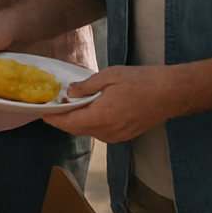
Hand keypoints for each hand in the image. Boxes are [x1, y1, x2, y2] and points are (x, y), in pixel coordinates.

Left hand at [46, 65, 181, 142]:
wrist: (170, 94)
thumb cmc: (141, 81)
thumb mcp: (109, 76)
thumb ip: (86, 86)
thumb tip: (70, 92)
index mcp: (102, 116)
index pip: (69, 123)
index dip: (53, 119)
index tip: (41, 112)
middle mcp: (108, 131)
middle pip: (76, 129)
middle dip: (63, 119)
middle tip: (53, 105)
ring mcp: (117, 136)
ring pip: (88, 131)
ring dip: (78, 121)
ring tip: (71, 104)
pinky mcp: (124, 136)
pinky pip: (101, 132)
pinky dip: (91, 123)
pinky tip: (90, 109)